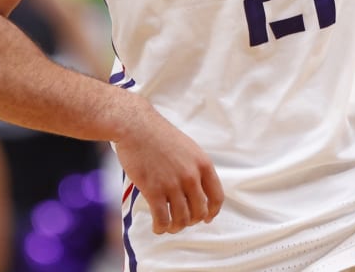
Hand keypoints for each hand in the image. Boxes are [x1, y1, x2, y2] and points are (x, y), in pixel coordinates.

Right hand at [114, 97, 223, 233]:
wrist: (137, 127)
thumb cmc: (159, 135)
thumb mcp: (188, 148)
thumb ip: (195, 167)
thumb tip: (198, 190)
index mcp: (202, 163)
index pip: (217, 196)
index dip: (212, 212)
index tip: (207, 218)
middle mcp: (191, 175)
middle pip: (199, 211)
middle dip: (191, 220)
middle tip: (182, 219)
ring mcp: (173, 184)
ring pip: (181, 219)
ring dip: (175, 227)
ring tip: (169, 225)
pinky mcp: (154, 190)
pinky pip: (162, 219)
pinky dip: (161, 227)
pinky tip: (157, 226)